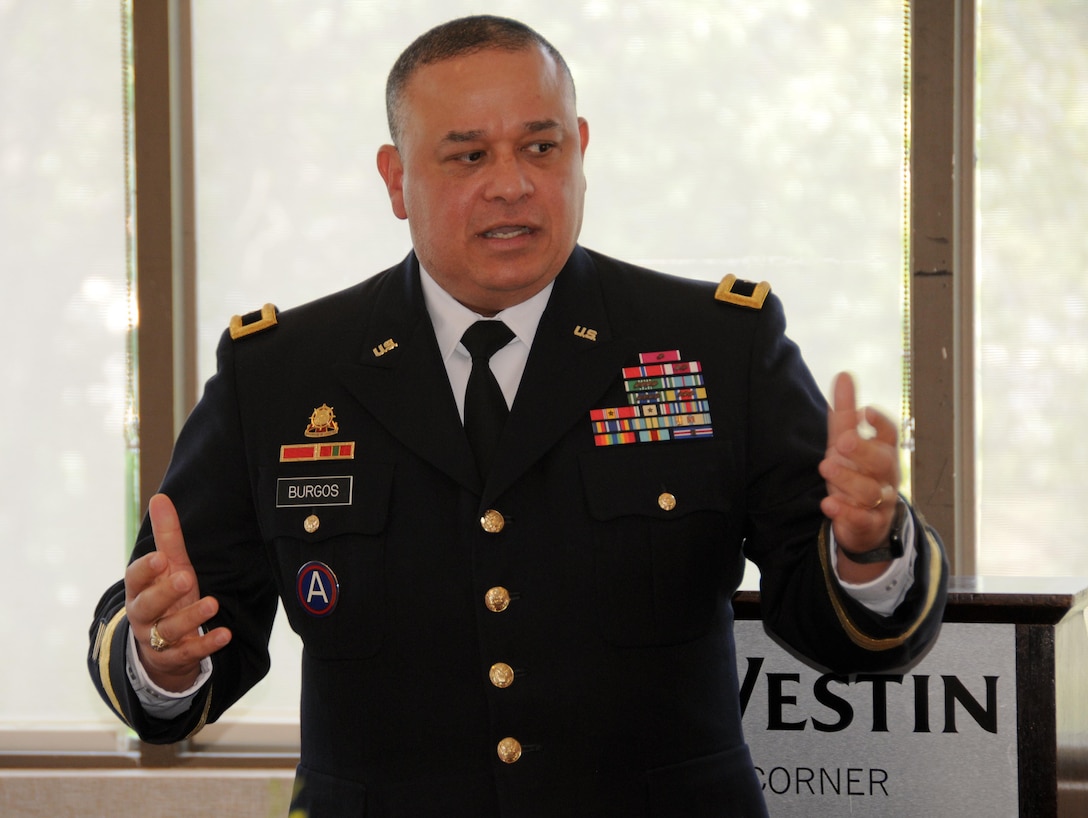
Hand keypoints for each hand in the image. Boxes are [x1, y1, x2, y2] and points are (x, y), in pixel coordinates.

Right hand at [124, 494, 231, 691]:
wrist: (161, 646)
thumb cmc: (166, 596)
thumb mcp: (169, 566)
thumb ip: (166, 536)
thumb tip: (160, 497)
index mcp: (139, 590)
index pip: (135, 579)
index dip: (145, 570)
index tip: (160, 558)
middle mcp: (143, 615)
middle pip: (147, 606)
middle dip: (165, 593)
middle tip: (186, 579)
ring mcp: (157, 639)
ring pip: (168, 631)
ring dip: (191, 618)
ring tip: (213, 604)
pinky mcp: (175, 657)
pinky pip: (189, 653)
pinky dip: (207, 645)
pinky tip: (225, 635)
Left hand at [818, 373, 899, 572]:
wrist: (865, 522)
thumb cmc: (856, 473)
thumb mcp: (846, 442)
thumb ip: (846, 413)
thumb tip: (844, 375)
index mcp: (882, 451)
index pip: (889, 435)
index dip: (880, 423)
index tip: (866, 411)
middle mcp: (885, 475)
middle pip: (881, 461)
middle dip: (862, 451)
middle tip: (840, 442)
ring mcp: (880, 501)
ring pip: (870, 490)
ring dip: (848, 480)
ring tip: (826, 467)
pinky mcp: (869, 524)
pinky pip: (862, 519)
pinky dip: (846, 513)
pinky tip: (828, 504)